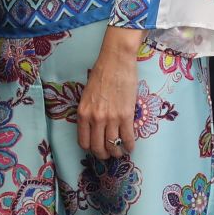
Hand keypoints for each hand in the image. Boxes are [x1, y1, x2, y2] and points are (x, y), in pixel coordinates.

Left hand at [77, 43, 140, 158]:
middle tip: (109, 153)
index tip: (97, 148)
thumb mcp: (87, 95)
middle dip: (104, 155)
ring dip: (117, 152)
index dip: (91, 149)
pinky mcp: (126, 115)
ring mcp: (111, 118)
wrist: (116, 60)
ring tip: (120, 151)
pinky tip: (130, 147)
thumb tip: (95, 127)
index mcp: (83, 113)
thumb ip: (89, 112)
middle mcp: (95, 119)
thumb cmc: (101, 73)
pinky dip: (129, 146)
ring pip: (113, 146)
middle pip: (98, 148)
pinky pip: (127, 138)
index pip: (84, 142)